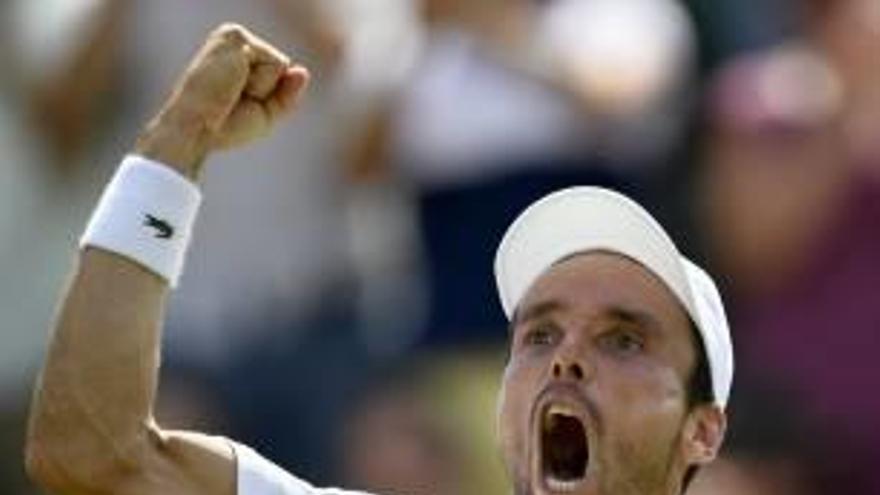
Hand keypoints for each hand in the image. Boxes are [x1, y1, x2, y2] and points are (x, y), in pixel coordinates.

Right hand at [135, 23, 309, 178]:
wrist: (197, 129)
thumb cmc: (223, 126)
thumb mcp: (265, 114)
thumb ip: (287, 93)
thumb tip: (302, 71)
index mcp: (235, 57)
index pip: (276, 75)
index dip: (266, 99)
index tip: (234, 106)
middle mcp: (234, 42)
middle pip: (281, 68)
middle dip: (266, 93)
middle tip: (232, 102)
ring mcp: (234, 37)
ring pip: (280, 64)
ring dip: (262, 88)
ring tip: (231, 92)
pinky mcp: (236, 37)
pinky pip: (276, 63)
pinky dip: (261, 83)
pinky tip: (233, 83)